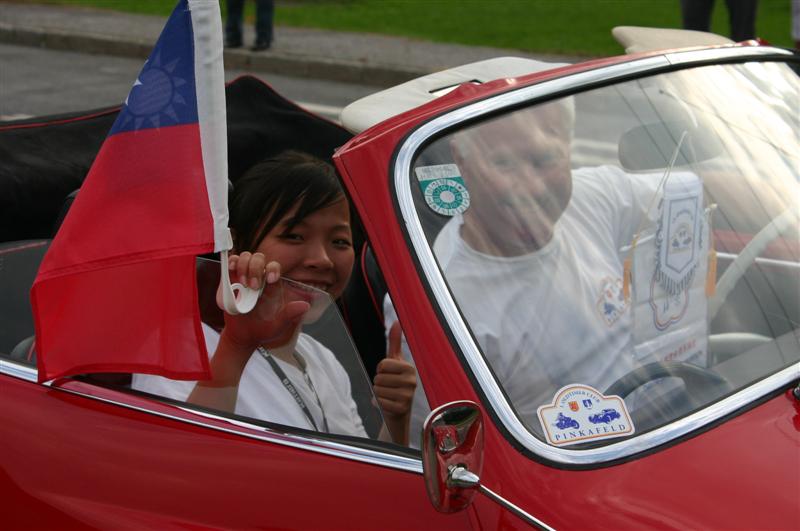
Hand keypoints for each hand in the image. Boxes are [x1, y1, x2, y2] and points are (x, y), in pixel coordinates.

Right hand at [217, 252, 309, 352]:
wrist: (242, 336)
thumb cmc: (262, 330)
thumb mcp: (277, 325)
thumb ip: (289, 315)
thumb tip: (305, 306)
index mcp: (272, 285)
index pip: (274, 267)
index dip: (272, 268)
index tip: (270, 280)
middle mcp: (259, 278)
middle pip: (259, 258)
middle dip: (255, 269)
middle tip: (253, 287)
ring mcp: (244, 277)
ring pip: (246, 257)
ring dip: (243, 266)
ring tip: (242, 283)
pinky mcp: (231, 280)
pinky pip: (232, 263)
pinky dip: (232, 262)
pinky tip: (232, 268)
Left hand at [373, 321, 416, 443]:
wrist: (399, 411)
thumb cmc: (395, 383)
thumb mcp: (395, 362)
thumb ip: (395, 342)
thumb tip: (396, 322)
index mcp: (409, 368)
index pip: (382, 364)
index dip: (380, 370)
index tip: (389, 375)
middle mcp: (411, 381)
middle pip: (379, 377)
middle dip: (379, 383)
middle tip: (389, 388)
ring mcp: (408, 396)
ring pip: (378, 389)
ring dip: (379, 393)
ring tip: (388, 396)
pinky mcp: (401, 409)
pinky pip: (379, 401)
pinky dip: (380, 403)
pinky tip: (388, 405)